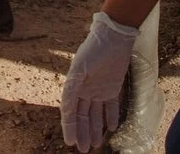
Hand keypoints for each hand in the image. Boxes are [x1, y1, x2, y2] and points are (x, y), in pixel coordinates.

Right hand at [61, 11, 138, 152]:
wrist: (113, 36)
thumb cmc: (94, 49)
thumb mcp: (80, 68)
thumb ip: (72, 87)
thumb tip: (66, 108)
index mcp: (74, 85)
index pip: (70, 111)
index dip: (70, 127)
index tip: (70, 142)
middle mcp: (85, 89)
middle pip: (82, 116)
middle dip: (82, 132)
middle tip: (83, 149)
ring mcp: (99, 89)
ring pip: (95, 114)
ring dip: (95, 129)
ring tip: (95, 144)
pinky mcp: (113, 87)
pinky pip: (111, 106)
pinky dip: (111, 117)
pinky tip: (112, 128)